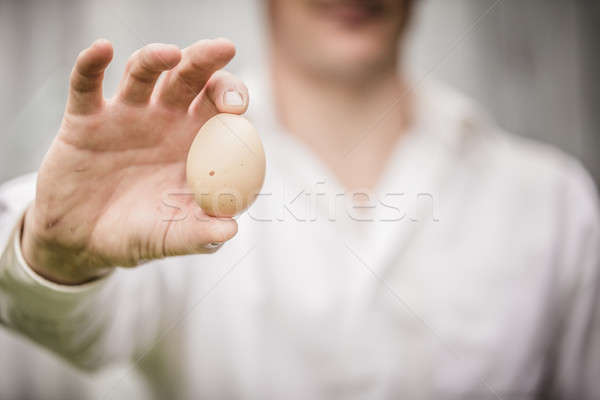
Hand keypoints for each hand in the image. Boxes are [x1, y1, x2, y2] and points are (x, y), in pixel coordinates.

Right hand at [21, 38, 247, 283]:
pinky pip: (86, 84)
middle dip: (207, 61)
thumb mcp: (170, 239)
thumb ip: (199, 234)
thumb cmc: (138, 235)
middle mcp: (165, 121)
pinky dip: (91, 64)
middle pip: (190, 78)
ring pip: (143, 72)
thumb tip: (230, 229)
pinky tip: (102, 49)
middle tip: (222, 50)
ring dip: (155, 58)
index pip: (221, 108)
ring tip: (169, 54)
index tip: (238, 106)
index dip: (233, 98)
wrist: (84, 242)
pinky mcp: (86, 118)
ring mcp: (126, 116)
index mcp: (195, 143)